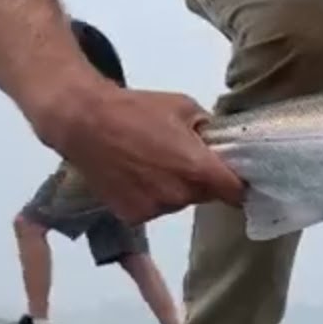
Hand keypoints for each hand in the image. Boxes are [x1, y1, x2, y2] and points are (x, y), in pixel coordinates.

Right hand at [34, 84, 244, 223]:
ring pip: (179, 202)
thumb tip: (220, 142)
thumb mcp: (184, 106)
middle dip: (202, 180)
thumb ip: (208, 129)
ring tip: (151, 161)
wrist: (83, 122)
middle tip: (182, 156)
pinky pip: (154, 207)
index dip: (239, 185)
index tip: (237, 178)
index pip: (236, 193)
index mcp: (198, 170)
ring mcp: (155, 209)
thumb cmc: (136, 109)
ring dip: (174, 188)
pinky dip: (150, 195)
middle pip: (206, 196)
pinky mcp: (133, 216)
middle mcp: (180, 196)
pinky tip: (135, 174)